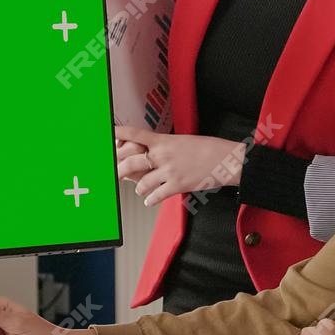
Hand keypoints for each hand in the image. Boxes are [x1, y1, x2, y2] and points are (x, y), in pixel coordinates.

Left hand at [116, 127, 247, 206]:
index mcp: (164, 141)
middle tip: (114, 175)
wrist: (227, 159)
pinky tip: (149, 201)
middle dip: (119, 170)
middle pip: (131, 162)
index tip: (107, 133)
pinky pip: (157, 195)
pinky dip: (150, 200)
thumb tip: (150, 155)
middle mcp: (163, 155)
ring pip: (142, 182)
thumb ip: (164, 147)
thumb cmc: (208, 148)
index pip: (135, 135)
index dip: (119, 133)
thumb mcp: (183, 141)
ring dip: (139, 188)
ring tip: (140, 190)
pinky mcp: (178, 185)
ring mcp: (170, 170)